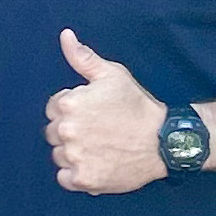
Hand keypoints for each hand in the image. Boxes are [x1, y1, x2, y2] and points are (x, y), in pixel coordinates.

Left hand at [45, 30, 170, 194]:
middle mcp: (67, 131)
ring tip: (98, 147)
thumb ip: (83, 57)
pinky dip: (75, 174)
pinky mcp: (83, 180)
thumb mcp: (112, 74)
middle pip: (53, 132)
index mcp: (68, 104)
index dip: (72, 109)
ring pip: (58, 155)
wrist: (163, 141)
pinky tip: (94, 164)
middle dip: (70, 130)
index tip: (92, 113)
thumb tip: (65, 36)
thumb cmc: (137, 106)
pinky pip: (64, 177)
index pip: (53, 108)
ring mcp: (74, 157)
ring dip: (72, 153)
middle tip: (97, 131)